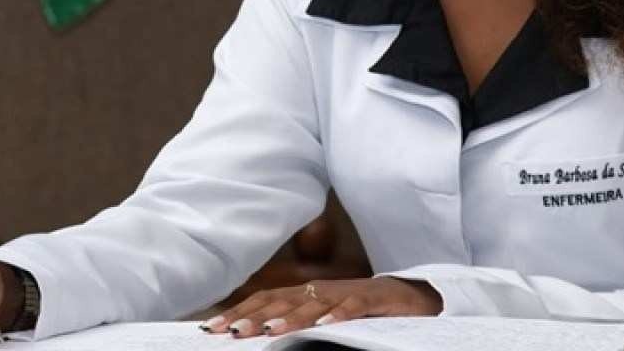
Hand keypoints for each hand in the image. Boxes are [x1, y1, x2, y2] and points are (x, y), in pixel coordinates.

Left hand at [203, 277, 442, 338]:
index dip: (239, 312)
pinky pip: (353, 308)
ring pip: (312, 304)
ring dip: (289, 318)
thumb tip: (257, 335)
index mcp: (305, 293)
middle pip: (281, 301)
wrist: (411, 294)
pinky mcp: (372, 299)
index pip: (265, 300)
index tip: (213, 328)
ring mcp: (345, 292)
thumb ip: (296, 321)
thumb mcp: (324, 316)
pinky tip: (324, 326)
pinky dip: (338, 316)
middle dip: (254, 317)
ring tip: (267, 331)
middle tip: (230, 332)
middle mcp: (320, 289)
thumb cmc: (362, 309)